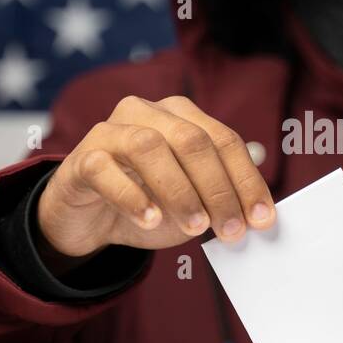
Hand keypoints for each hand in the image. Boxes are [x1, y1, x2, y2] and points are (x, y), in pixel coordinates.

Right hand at [36, 95, 275, 266]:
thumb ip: (223, 190)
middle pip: (191, 140)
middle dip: (218, 188)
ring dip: (179, 191)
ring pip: (149, 146)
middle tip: (231, 230)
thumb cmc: (147, 202)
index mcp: (180, 115)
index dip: (246, 180)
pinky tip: (149, 220)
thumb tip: (260, 185)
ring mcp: (109, 131)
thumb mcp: (193, 199)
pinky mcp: (81, 158)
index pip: (223, 140)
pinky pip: (105, 169)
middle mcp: (146, 113)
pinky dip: (131, 196)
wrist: (89, 219)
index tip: (262, 219)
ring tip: (195, 228)